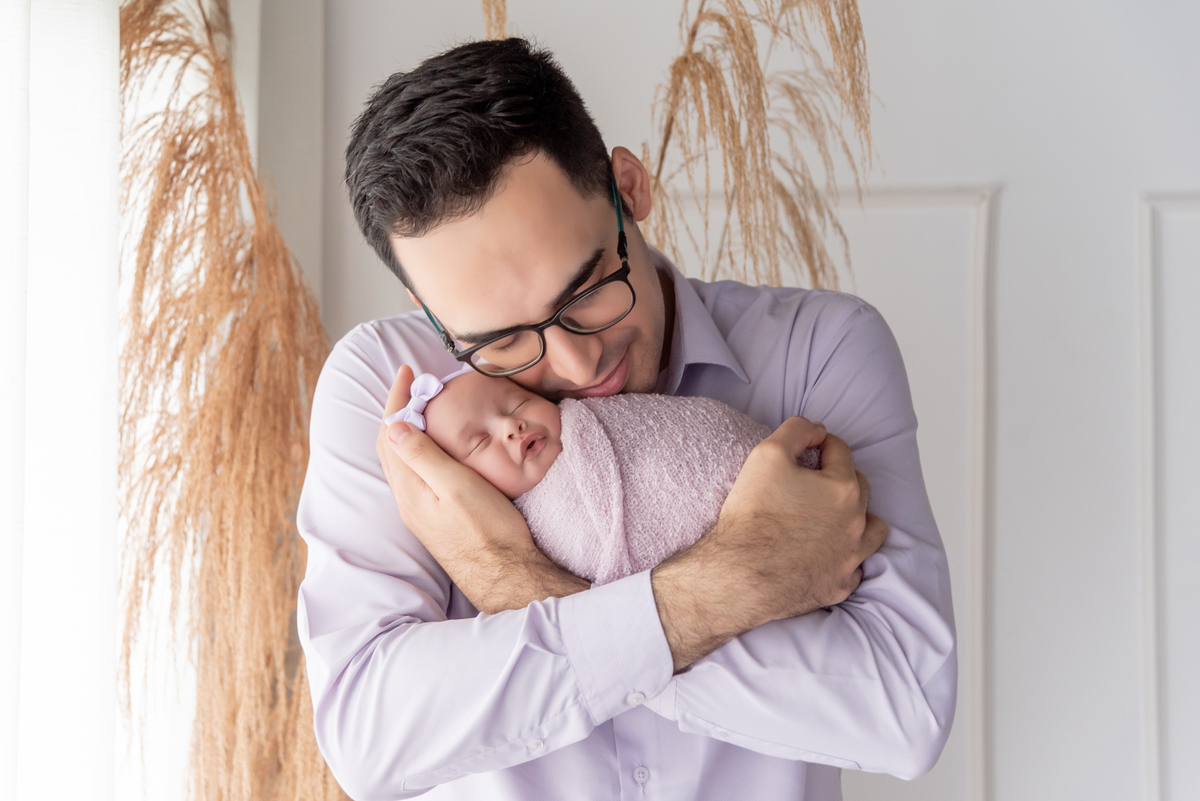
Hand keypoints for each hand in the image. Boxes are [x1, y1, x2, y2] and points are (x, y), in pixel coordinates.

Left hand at [376, 366, 587, 612]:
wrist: (506, 576)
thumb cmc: (488, 531)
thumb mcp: (456, 486)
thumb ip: (423, 456)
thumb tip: (393, 425)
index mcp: (409, 489)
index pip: (389, 434)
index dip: (396, 399)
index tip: (406, 372)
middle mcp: (407, 501)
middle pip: (391, 447)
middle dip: (397, 411)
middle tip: (413, 383)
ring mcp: (420, 512)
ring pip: (402, 461)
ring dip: (407, 430)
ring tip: (422, 407)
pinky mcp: (435, 518)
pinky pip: (415, 474)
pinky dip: (419, 449)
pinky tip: (436, 447)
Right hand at [651, 417, 887, 669]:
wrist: (742, 575)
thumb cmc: (754, 514)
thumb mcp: (766, 454)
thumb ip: (796, 431)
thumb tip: (816, 429)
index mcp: (843, 489)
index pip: (840, 451)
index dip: (821, 443)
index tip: (808, 445)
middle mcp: (856, 523)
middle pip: (859, 487)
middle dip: (840, 476)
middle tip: (813, 479)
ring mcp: (850, 558)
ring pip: (872, 530)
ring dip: (858, 517)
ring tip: (836, 516)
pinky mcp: (839, 586)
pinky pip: (856, 568)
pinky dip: (847, 557)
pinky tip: (830, 553)